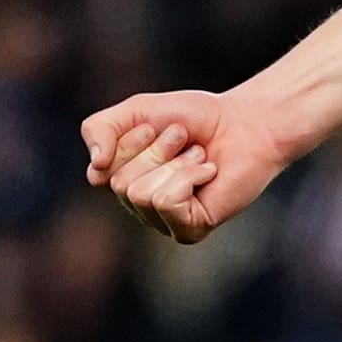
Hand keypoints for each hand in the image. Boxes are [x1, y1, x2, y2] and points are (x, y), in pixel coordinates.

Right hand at [79, 89, 294, 245]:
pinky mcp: (189, 230)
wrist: (246, 124)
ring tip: (198, 156)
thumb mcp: (137, 111)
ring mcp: (163, 222)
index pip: (99, 171)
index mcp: (122, 181)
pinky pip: (167, 202)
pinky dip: (188, 177)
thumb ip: (100, 129)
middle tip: (184, 141)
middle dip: (155, 152)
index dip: (129, 140)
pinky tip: (208, 173)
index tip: (155, 126)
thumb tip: (95, 170)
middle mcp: (139, 207)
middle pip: (120, 184)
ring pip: (139, 195)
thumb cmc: (195, 118)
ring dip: (174, 163)